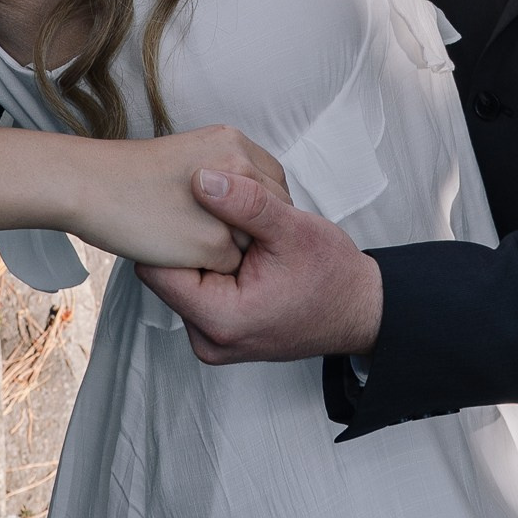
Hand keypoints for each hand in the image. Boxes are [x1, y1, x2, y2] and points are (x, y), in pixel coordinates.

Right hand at [66, 125, 284, 271]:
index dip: (262, 204)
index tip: (242, 219)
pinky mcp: (212, 244)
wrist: (90, 184)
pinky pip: (230, 267)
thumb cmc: (129, 174)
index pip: (273, 181)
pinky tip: (183, 255)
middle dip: (257, 228)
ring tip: (195, 243)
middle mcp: (239, 168)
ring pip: (253, 241)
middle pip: (274, 211)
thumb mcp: (190, 153)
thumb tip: (246, 199)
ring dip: (234, 248)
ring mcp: (229, 208)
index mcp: (233, 142)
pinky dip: (211, 267)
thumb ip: (223, 170)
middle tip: (227, 237)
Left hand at [137, 170, 383, 363]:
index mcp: (221, 320)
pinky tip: (232, 246)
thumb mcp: (292, 229)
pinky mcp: (219, 332)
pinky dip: (210, 266)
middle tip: (207, 208)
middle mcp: (208, 339)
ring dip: (199, 252)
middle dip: (185, 239)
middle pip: (167, 276)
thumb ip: (247, 204)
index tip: (182, 200)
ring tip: (224, 227)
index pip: (158, 270)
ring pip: (182, 282)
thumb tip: (201, 178)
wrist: (359, 310)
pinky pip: (197, 292)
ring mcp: (212, 339)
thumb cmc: (332, 276)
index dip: (167, 230)